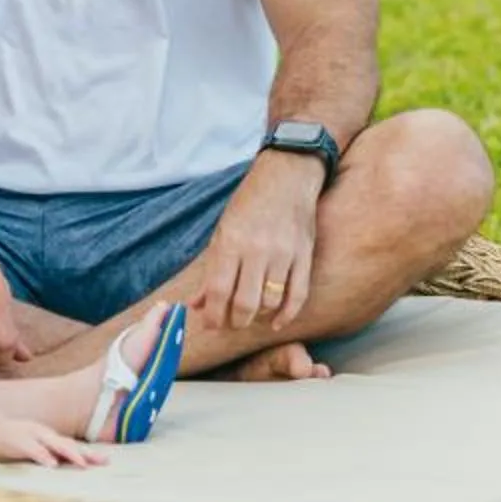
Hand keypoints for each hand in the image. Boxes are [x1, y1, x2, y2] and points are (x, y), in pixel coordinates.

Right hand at [0, 416, 104, 468]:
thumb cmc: (14, 441)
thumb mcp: (35, 447)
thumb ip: (49, 454)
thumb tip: (65, 467)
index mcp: (50, 438)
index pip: (73, 446)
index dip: (90, 453)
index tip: (107, 461)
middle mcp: (45, 435)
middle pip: (69, 444)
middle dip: (86, 454)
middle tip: (102, 462)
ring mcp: (32, 437)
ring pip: (55, 445)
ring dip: (69, 454)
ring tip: (83, 464)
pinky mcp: (19, 442)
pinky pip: (33, 450)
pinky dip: (43, 457)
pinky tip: (51, 465)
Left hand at [193, 152, 323, 333]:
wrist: (287, 176)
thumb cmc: (249, 203)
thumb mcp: (222, 230)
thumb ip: (211, 270)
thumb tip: (195, 305)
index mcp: (231, 241)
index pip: (218, 290)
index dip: (212, 315)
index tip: (210, 325)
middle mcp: (257, 249)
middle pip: (245, 303)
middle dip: (235, 322)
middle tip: (230, 323)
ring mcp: (284, 253)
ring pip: (270, 302)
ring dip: (258, 317)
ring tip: (250, 315)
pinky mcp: (305, 255)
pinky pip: (298, 295)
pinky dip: (287, 315)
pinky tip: (276, 321)